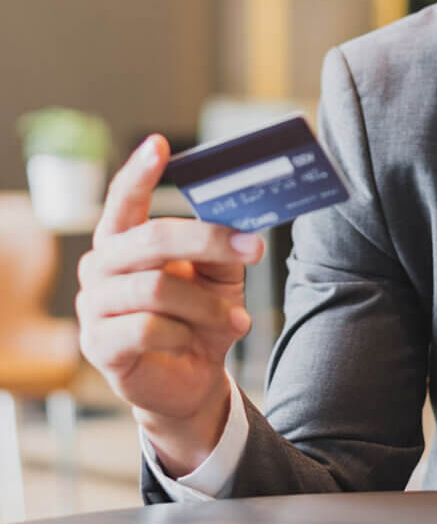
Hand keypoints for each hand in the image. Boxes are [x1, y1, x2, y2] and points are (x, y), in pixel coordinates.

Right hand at [76, 135, 263, 475]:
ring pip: (156, 288)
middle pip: (152, 238)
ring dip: (205, 305)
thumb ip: (220, 245)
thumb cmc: (201, 315)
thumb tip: (240, 221)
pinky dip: (183, 333)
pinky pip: (147, 328)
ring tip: (234, 319)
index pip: (125, 199)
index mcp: (125, 240)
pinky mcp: (98, 345)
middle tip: (255, 247)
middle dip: (209, 240)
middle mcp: (101, 267)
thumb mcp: (220, 275)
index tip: (159, 145)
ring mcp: (93, 306)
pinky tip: (192, 342)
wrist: (193, 378)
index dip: (140, 172)